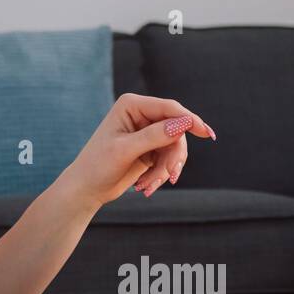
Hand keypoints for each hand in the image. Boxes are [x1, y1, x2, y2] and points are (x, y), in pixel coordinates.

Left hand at [65, 94, 216, 205]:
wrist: (87, 189)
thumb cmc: (98, 166)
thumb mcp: (125, 150)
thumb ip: (155, 136)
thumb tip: (183, 124)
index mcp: (131, 105)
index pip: (169, 108)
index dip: (189, 120)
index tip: (207, 134)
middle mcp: (141, 114)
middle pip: (177, 129)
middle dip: (173, 155)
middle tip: (170, 176)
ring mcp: (147, 131)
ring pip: (175, 146)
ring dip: (166, 169)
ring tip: (148, 186)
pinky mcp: (151, 148)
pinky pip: (169, 158)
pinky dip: (161, 174)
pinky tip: (146, 186)